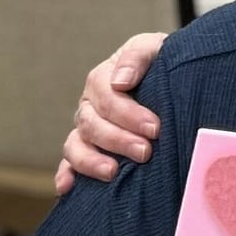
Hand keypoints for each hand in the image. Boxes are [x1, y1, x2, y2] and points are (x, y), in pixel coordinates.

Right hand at [54, 33, 165, 192]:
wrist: (170, 76)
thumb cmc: (162, 62)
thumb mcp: (153, 48)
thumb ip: (137, 57)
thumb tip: (121, 82)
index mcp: (103, 79)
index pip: (107, 98)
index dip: (129, 114)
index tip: (155, 128)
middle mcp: (90, 105)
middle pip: (92, 125)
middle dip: (118, 140)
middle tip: (145, 152)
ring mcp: (86, 128)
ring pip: (76, 145)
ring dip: (90, 160)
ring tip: (112, 172)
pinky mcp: (88, 148)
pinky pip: (69, 162)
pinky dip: (65, 174)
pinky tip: (67, 187)